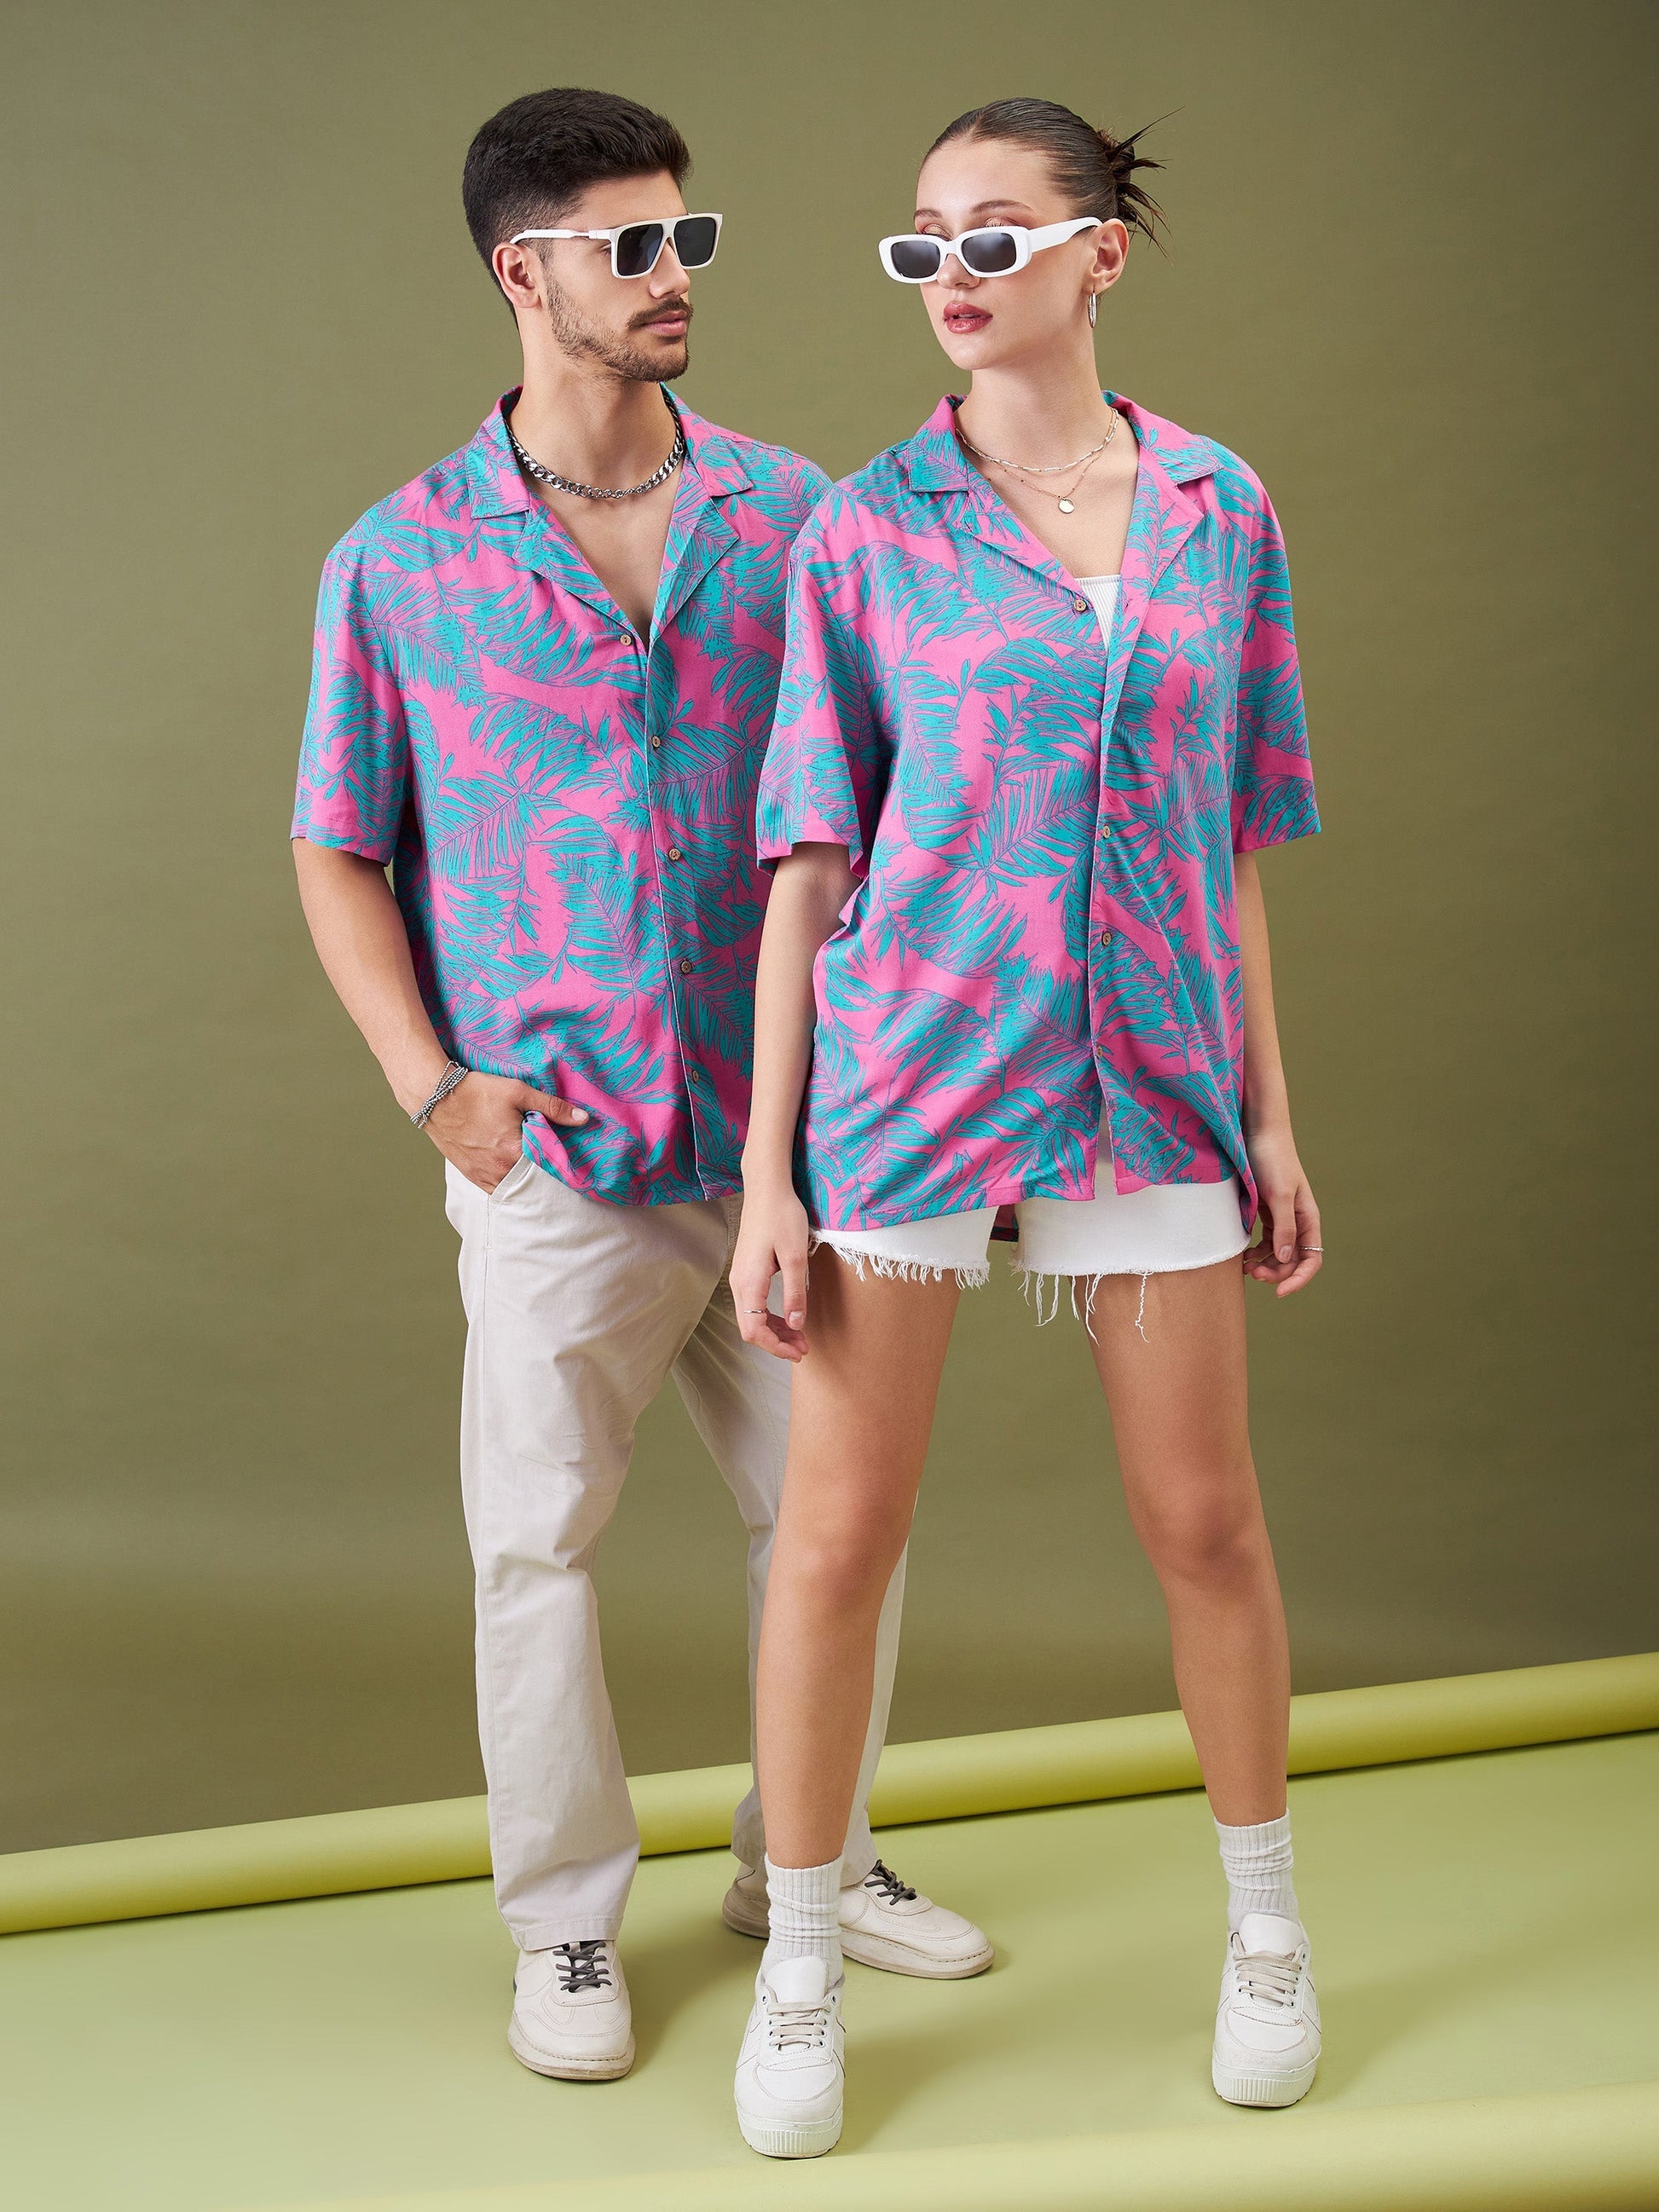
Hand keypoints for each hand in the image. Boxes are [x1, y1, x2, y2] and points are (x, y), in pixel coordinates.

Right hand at [424, 1070, 587, 1193]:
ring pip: (515, 1186)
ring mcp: (484, 1176)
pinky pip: (497, 1188)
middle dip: (545, 1173)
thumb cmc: (476, 1091)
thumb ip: (552, 1107)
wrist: (434, 1097)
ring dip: (526, 1179)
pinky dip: (508, 1181)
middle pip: (534, 1179)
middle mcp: (500, 1170)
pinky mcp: (472, 1176)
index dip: (562, 1163)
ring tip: (535, 1167)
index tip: (575, 1164)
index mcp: (515, 1151)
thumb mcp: (517, 1092)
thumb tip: (583, 1119)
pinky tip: (515, 1170)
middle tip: (556, 1165)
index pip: (550, 1167)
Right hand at [730, 1182, 810, 1361]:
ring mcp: (740, 1276)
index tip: (799, 1351)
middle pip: (750, 1327)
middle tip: (804, 1347)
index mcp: (749, 1282)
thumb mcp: (796, 1257)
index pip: (754, 1330)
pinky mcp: (746, 1270)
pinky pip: (754, 1303)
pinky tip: (788, 1316)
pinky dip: (770, 1316)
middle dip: (776, 1342)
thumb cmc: (782, 1217)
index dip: (775, 1347)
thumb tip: (797, 1324)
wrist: (767, 1189)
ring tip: (799, 1336)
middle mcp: (739, 1283)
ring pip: (752, 1316)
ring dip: (774, 1330)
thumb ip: (795, 1293)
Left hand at [1242, 1124, 1322, 1296]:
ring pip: (1277, 1253)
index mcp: (1308, 1218)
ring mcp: (1281, 1217)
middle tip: (1251, 1274)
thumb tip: (1287, 1258)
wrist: (1257, 1132)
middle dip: (1275, 1272)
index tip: (1278, 1292)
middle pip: (1292, 1260)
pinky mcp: (1265, 1211)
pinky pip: (1264, 1241)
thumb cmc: (1272, 1160)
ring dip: (1264, 1265)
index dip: (1298, 1278)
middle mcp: (1297, 1221)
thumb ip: (1284, 1227)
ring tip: (1245, 1267)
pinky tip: (1243, 1254)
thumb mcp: (1280, 1194)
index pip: (1311, 1259)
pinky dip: (1255, 1251)